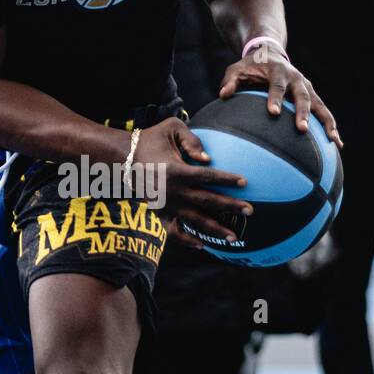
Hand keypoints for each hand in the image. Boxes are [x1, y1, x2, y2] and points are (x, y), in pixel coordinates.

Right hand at [133, 117, 251, 241]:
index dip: (227, 179)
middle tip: (250, 211)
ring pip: (194, 220)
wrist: (124, 158)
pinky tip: (202, 245)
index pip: (207, 176)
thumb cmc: (152, 138)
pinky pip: (174, 232)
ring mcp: (165, 204)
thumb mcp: (171, 127)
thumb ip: (192, 140)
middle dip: (230, 207)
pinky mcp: (159, 212)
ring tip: (234, 237)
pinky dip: (187, 241)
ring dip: (215, 229)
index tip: (245, 182)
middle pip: (207, 201)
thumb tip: (208, 159)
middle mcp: (172, 190)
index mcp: (176, 170)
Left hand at [219, 52, 342, 148]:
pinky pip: (323, 112)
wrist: (270, 53)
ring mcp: (307, 88)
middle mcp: (297, 79)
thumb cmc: (250, 66)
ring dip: (327, 123)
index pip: (277, 86)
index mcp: (278, 71)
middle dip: (303, 113)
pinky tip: (337, 144)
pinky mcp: (312, 96)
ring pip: (320, 106)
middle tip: (302, 129)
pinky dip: (331, 126)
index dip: (276, 98)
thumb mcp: (237, 69)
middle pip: (303, 96)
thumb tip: (223, 95)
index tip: (273, 113)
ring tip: (334, 141)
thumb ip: (230, 81)